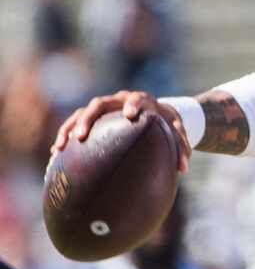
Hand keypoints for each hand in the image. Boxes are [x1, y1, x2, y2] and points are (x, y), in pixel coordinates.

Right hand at [51, 90, 191, 173]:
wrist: (155, 113)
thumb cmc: (166, 124)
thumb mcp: (177, 131)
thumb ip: (180, 146)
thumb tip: (184, 169)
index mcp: (142, 101)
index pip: (137, 99)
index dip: (133, 104)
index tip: (129, 115)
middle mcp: (119, 101)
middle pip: (100, 103)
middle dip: (89, 117)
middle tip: (82, 134)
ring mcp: (104, 108)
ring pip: (82, 112)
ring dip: (71, 127)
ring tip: (62, 146)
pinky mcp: (93, 117)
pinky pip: (75, 122)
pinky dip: (65, 135)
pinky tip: (57, 154)